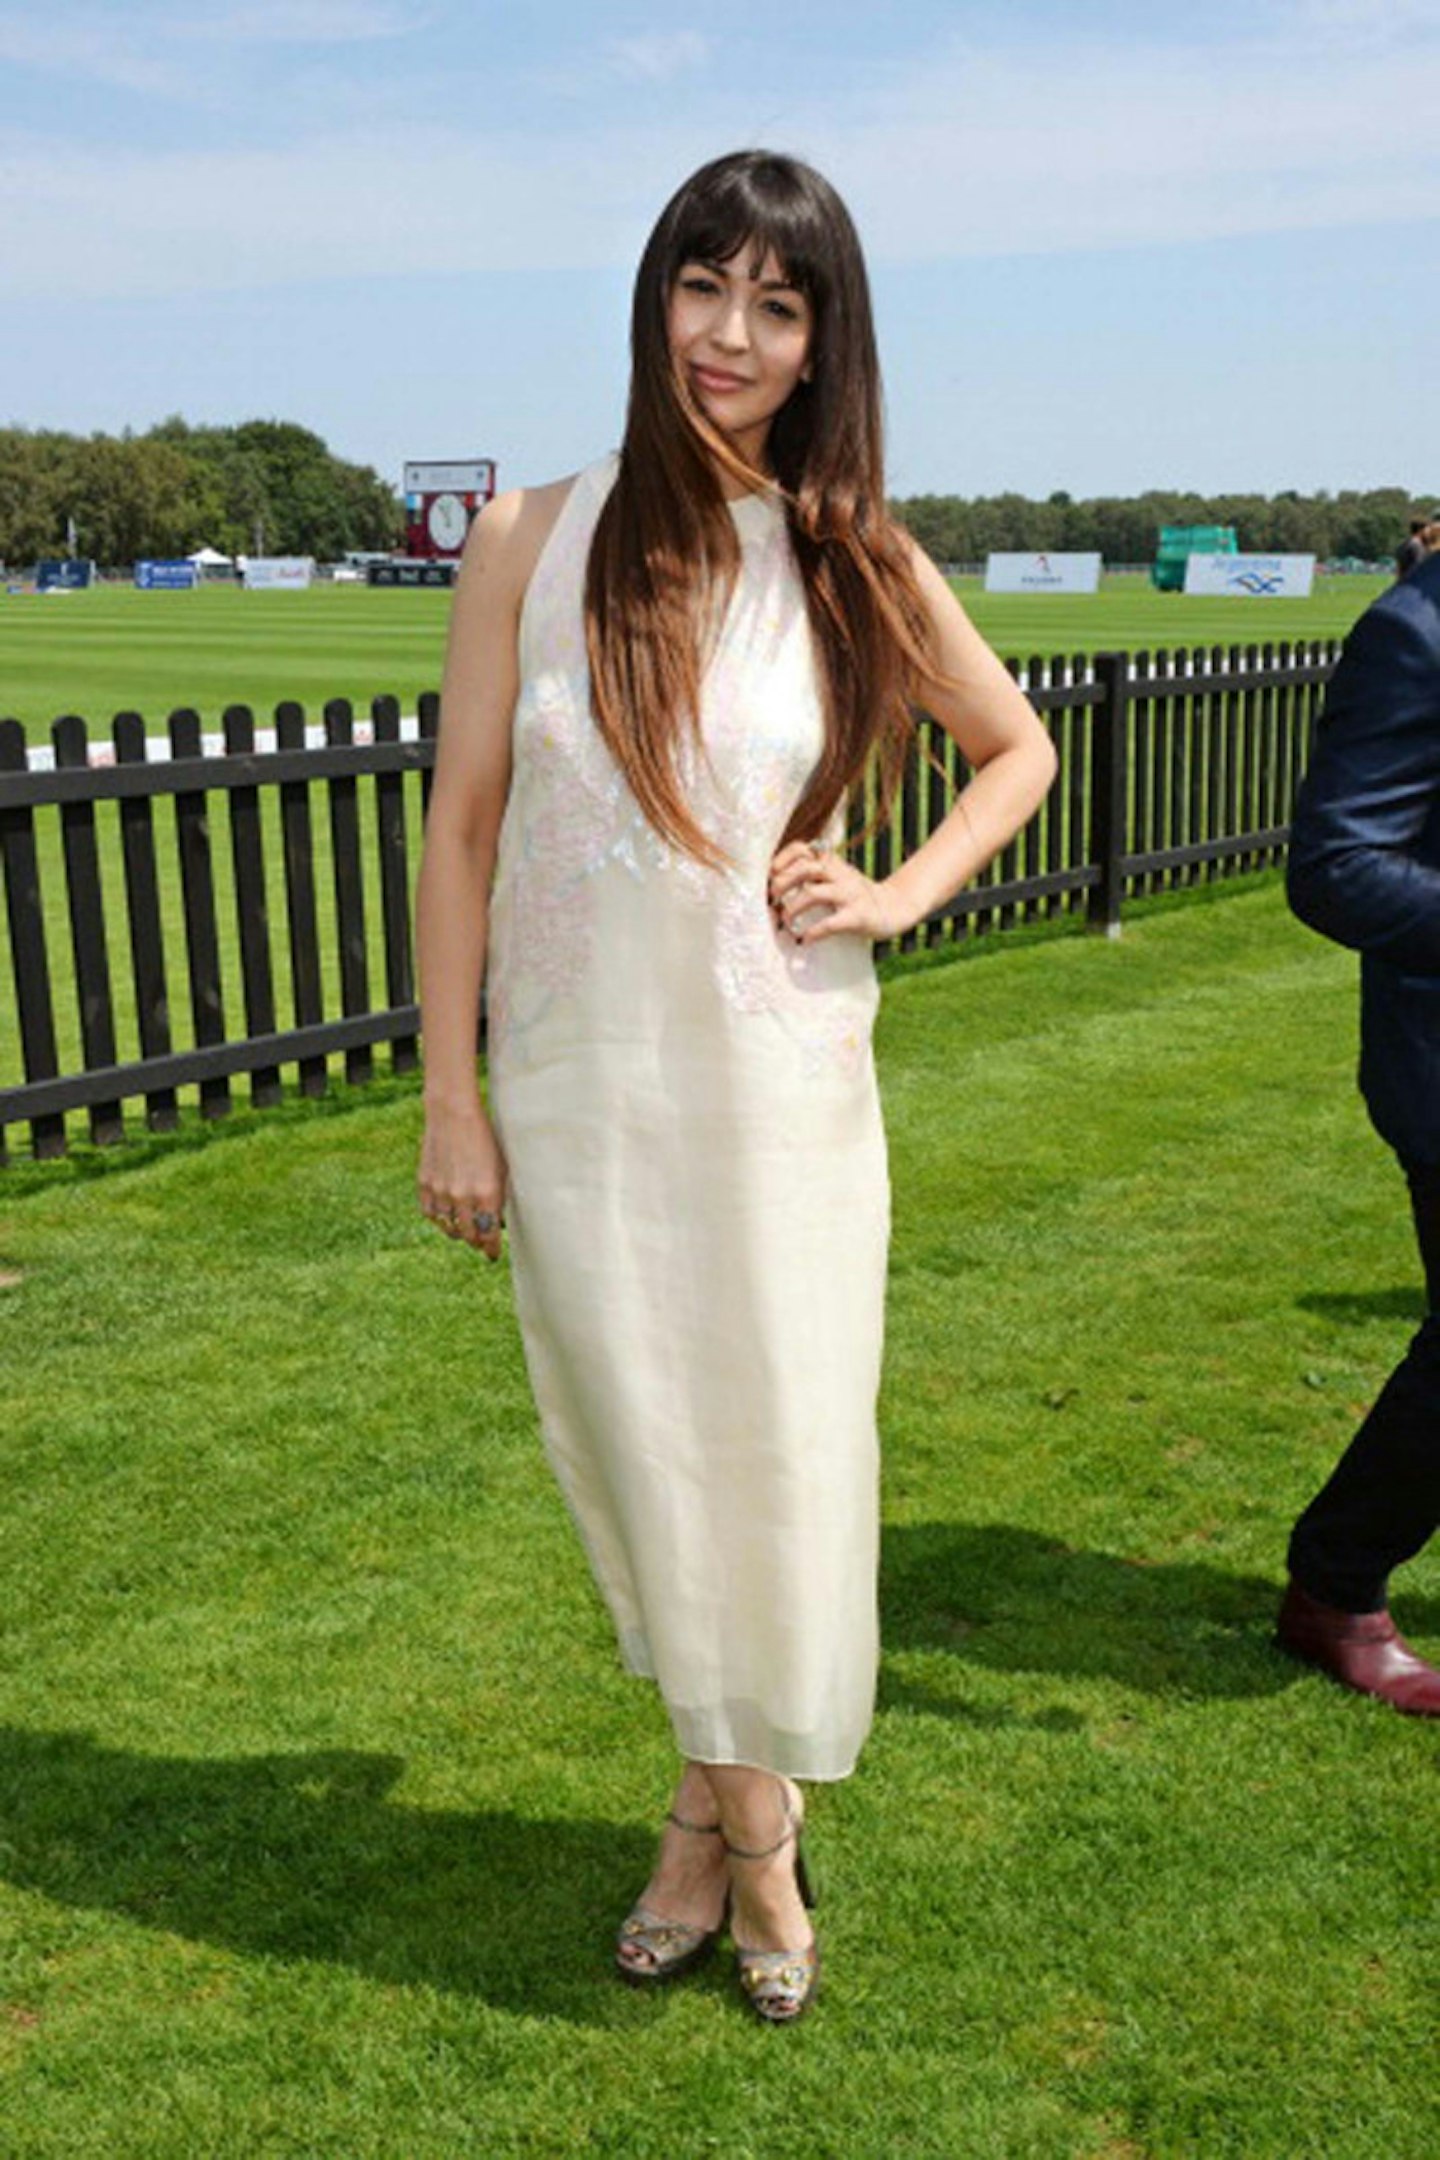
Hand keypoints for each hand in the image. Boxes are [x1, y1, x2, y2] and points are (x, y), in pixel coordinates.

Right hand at [418, 1104, 507, 1259]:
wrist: (453, 1114)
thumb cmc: (484, 1138)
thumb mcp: (501, 1168)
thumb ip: (499, 1196)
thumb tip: (497, 1222)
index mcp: (487, 1193)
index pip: (489, 1235)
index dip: (491, 1248)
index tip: (493, 1254)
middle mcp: (463, 1197)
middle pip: (469, 1236)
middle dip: (477, 1242)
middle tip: (481, 1243)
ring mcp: (442, 1192)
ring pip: (449, 1228)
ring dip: (458, 1231)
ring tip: (464, 1229)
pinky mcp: (425, 1185)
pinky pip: (431, 1214)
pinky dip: (439, 1219)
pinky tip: (446, 1216)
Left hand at [767, 840, 910, 945]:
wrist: (893, 908)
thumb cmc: (854, 895)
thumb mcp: (835, 875)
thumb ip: (812, 873)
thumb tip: (773, 883)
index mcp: (832, 862)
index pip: (803, 849)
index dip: (782, 859)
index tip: (771, 874)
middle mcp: (840, 874)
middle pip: (804, 869)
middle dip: (782, 884)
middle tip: (772, 900)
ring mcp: (849, 894)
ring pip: (813, 893)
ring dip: (793, 908)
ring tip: (786, 921)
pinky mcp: (858, 916)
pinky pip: (830, 923)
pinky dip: (813, 932)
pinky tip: (805, 939)